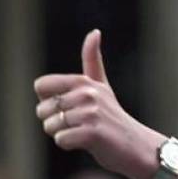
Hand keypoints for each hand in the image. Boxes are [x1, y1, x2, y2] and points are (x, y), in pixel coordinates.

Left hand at [34, 30, 158, 178]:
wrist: (136, 146)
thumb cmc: (113, 119)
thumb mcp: (102, 87)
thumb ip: (93, 61)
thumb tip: (95, 32)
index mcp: (85, 82)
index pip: (41, 86)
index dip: (49, 101)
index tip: (70, 108)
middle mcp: (89, 94)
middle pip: (42, 109)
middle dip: (54, 123)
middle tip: (79, 125)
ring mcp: (92, 113)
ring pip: (51, 126)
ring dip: (62, 135)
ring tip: (84, 134)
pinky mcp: (94, 133)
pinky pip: (61, 139)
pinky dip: (68, 145)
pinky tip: (86, 143)